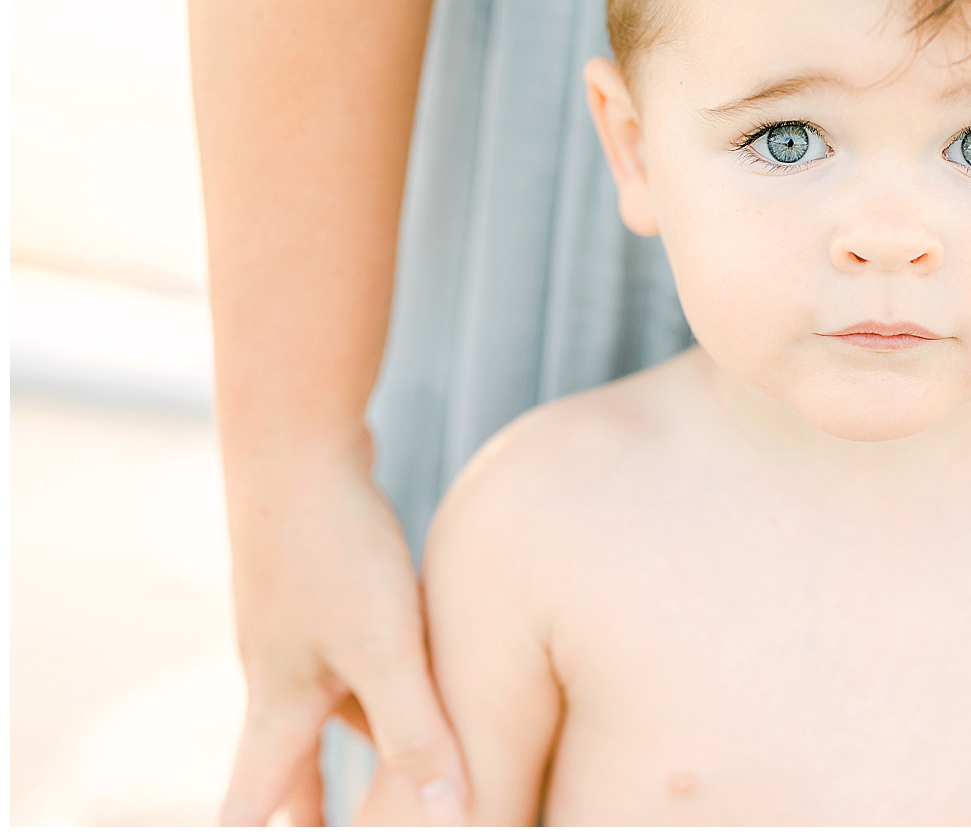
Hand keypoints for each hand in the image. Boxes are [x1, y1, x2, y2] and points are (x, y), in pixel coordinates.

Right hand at [219, 443, 467, 824]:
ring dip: (359, 746)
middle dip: (314, 814)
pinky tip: (420, 671)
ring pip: (328, 709)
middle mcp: (277, 675)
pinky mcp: (318, 589)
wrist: (293, 443)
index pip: (249, 811)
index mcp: (279, 707)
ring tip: (400, 776)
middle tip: (339, 834)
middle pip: (289, 769)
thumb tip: (450, 815)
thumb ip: (416, 730)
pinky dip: (377, 686)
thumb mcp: (384, 647)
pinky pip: (349, 657)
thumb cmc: (334, 547)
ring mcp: (295, 630)